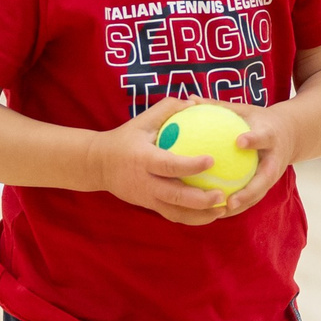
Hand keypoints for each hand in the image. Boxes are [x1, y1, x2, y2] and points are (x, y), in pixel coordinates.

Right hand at [95, 97, 232, 225]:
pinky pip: (172, 215)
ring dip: (200, 215)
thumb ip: (167, 109)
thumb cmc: (125, 138)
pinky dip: (192, 218)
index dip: (190, 165)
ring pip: (176, 212)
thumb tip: (194, 102)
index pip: (168, 165)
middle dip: (200, 199)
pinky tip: (211, 214)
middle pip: (175, 196)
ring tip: (222, 210)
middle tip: (221, 194)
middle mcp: (146, 182)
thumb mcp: (142, 120)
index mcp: (144, 159)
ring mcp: (147, 197)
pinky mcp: (149, 206)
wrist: (98, 164)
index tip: (211, 160)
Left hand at [217, 102, 295, 217]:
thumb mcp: (245, 110)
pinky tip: (214, 212)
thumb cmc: (261, 121)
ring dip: (241, 206)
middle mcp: (274, 160)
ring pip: (257, 195)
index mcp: (271, 137)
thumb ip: (218, 107)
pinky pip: (251, 198)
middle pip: (264, 180)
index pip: (263, 138)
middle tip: (230, 200)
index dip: (253, 140)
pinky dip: (235, 206)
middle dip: (249, 192)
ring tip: (219, 213)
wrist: (290, 136)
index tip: (239, 142)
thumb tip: (190, 99)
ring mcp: (273, 176)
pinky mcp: (267, 185)